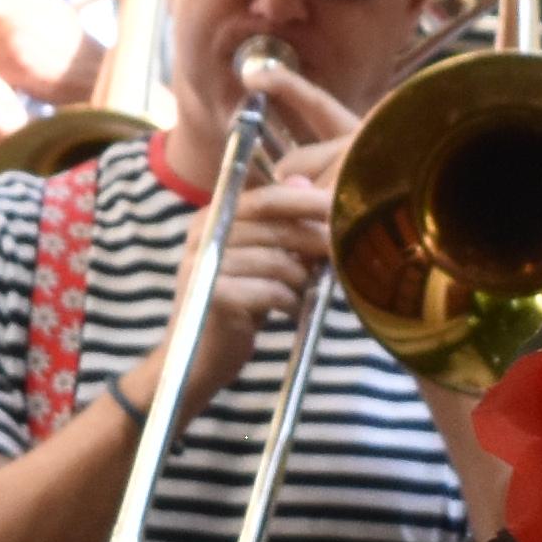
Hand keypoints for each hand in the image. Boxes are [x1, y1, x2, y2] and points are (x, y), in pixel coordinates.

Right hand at [188, 59, 359, 398]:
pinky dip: (282, 302)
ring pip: (280, 254)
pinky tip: (277, 313)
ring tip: (292, 294)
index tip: (348, 175)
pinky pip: (267, 287)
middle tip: (332, 255)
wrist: (193, 366)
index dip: (310, 179)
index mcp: (223, 208)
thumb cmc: (243, 311)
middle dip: (316, 235)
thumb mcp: (274, 262)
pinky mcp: (207, 293)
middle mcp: (207, 223)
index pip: (275, 182)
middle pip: (280, 213)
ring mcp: (202, 257)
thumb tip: (338, 203)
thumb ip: (295, 230)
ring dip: (297, 279)